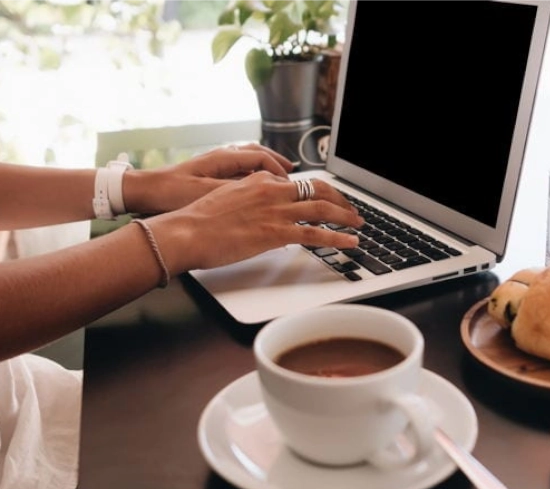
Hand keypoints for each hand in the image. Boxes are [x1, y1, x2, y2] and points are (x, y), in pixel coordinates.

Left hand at [123, 142, 294, 214]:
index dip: (279, 171)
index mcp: (224, 157)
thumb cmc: (171, 192)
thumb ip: (238, 190)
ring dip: (265, 167)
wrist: (144, 192)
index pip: (262, 158)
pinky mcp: (209, 173)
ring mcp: (215, 163)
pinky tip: (255, 187)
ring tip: (278, 178)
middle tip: (292, 174)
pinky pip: (239, 169)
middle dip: (277, 163)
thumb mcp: (209, 193)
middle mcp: (221, 156)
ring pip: (248, 160)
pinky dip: (253, 174)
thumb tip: (262, 191)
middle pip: (258, 154)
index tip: (289, 184)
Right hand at [149, 171, 363, 272]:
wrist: (185, 232)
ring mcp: (275, 211)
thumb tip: (262, 214)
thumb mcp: (227, 199)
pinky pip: (315, 234)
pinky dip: (337, 237)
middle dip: (339, 199)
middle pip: (317, 188)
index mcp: (259, 180)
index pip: (297, 182)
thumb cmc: (198, 221)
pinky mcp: (275, 232)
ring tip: (359, 224)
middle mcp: (271, 190)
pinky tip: (350, 242)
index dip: (317, 191)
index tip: (326, 199)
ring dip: (345, 215)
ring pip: (321, 208)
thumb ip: (250, 201)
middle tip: (351, 210)